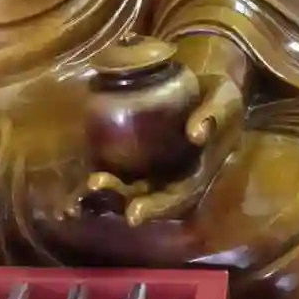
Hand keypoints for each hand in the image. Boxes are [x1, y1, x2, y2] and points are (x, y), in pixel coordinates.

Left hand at [71, 33, 246, 227]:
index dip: (155, 207)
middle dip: (119, 198)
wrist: (205, 85)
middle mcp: (169, 177)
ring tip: (84, 183)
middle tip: (96, 185)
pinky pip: (112, 168)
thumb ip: (214, 115)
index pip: (175, 198)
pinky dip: (93, 179)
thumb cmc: (218, 95)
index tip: (134, 213)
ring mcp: (149, 168)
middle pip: (144, 198)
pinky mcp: (132, 154)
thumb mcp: (225, 99)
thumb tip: (196, 134)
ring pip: (124, 189)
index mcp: (194, 173)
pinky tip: (73, 183)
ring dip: (103, 191)